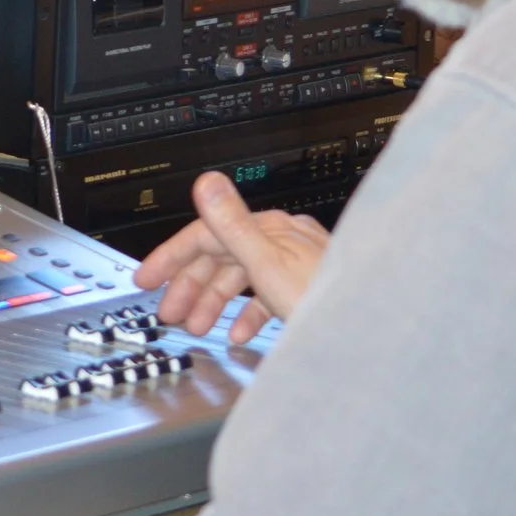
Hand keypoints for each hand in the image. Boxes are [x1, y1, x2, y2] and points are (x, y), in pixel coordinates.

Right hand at [133, 172, 330, 343]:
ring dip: (214, 302)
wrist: (367, 328)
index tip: (148, 278)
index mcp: (268, 229)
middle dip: (189, 286)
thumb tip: (206, 182)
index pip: (205, 234)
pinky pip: (267, 296)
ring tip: (197, 326)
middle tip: (168, 311)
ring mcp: (296, 263)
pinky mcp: (306, 288)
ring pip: (242, 277)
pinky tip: (240, 333)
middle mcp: (282, 239)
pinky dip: (247, 313)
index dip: (171, 256)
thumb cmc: (324, 299)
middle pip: (222, 257)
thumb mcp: (267, 264)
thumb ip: (231, 224)